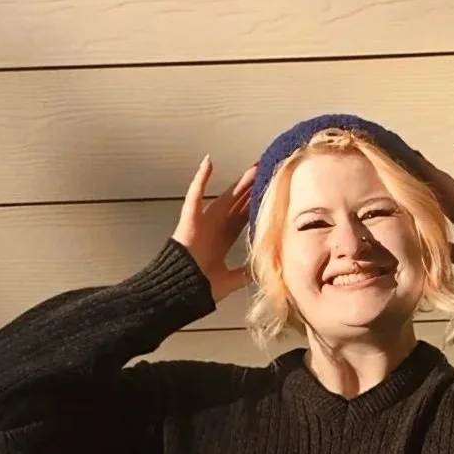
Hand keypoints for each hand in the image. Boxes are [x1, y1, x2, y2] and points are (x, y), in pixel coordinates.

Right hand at [172, 156, 256, 302]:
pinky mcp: (190, 218)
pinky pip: (195, 194)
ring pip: (225, 196)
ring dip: (239, 183)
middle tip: (268, 173)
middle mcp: (215, 228)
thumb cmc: (200, 287)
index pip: (245, 218)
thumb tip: (264, 270)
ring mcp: (203, 221)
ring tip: (253, 167)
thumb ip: (245, 273)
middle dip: (253, 190)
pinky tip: (208, 162)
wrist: (182, 292)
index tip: (272, 194)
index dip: (257, 206)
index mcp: (223, 240)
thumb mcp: (231, 280)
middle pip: (239, 204)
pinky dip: (200, 178)